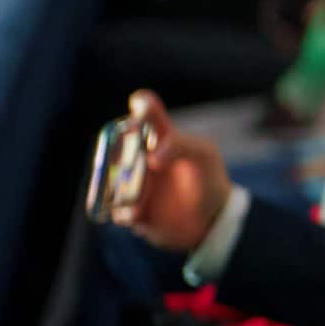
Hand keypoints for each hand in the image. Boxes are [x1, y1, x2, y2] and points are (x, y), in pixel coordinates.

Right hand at [110, 89, 235, 253]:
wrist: (212, 220)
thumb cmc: (209, 179)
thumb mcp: (203, 156)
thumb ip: (180, 145)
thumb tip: (151, 159)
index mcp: (159, 135)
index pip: (146, 110)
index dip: (142, 105)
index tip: (141, 112)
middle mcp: (140, 155)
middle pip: (115, 144)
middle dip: (120, 151)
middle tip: (135, 161)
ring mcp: (132, 181)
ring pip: (111, 177)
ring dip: (122, 183)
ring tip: (140, 192)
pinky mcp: (131, 209)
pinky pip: (117, 208)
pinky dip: (125, 209)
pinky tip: (138, 212)